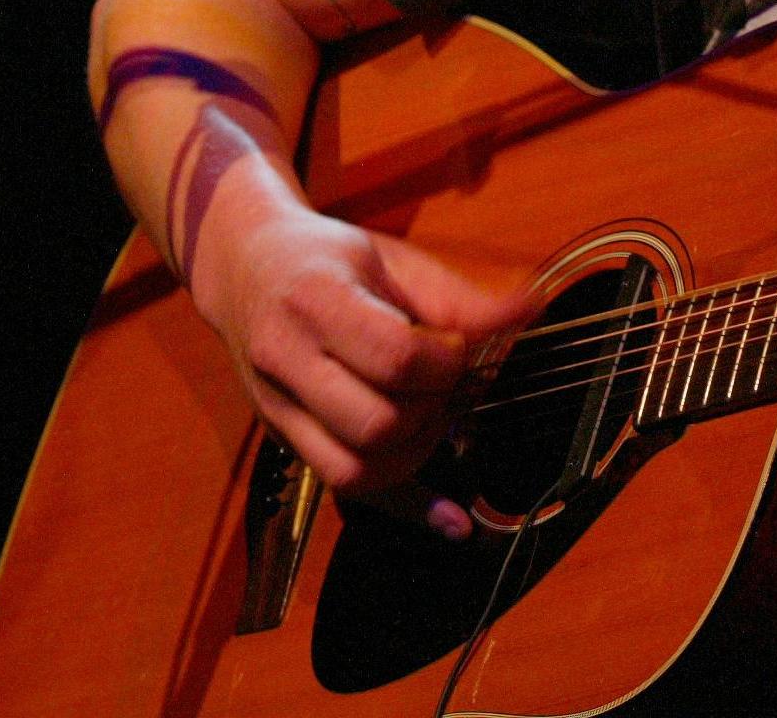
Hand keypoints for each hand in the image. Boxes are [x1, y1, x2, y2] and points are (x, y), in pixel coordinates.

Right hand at [189, 200, 530, 531]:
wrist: (246, 268)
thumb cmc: (326, 260)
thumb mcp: (392, 261)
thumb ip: (458, 298)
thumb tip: (530, 310)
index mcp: (314, 304)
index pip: (393, 357)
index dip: (446, 361)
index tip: (455, 347)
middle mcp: (286, 365)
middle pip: (375, 424)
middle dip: (433, 407)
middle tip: (444, 380)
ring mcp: (278, 412)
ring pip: (355, 471)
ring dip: (417, 451)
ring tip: (430, 409)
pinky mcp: (286, 442)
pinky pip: (346, 492)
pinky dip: (406, 506)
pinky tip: (450, 517)